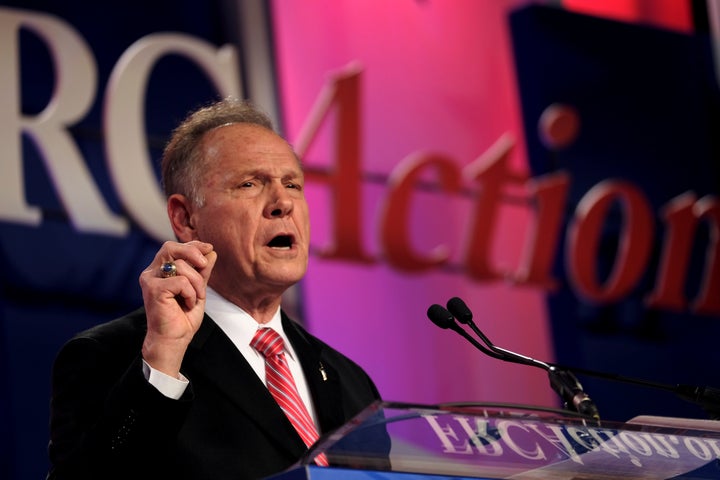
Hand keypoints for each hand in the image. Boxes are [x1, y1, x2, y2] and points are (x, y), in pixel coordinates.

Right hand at [139, 240, 216, 377]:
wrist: (175, 339)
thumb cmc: (183, 317)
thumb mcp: (198, 289)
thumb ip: (202, 271)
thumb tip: (212, 252)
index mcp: (160, 270)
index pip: (174, 248)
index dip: (192, 245)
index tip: (209, 248)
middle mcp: (152, 272)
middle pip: (170, 247)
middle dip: (192, 252)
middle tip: (204, 264)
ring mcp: (150, 280)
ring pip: (180, 265)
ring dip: (196, 282)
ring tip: (195, 298)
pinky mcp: (153, 289)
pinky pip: (180, 281)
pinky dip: (190, 293)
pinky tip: (188, 304)